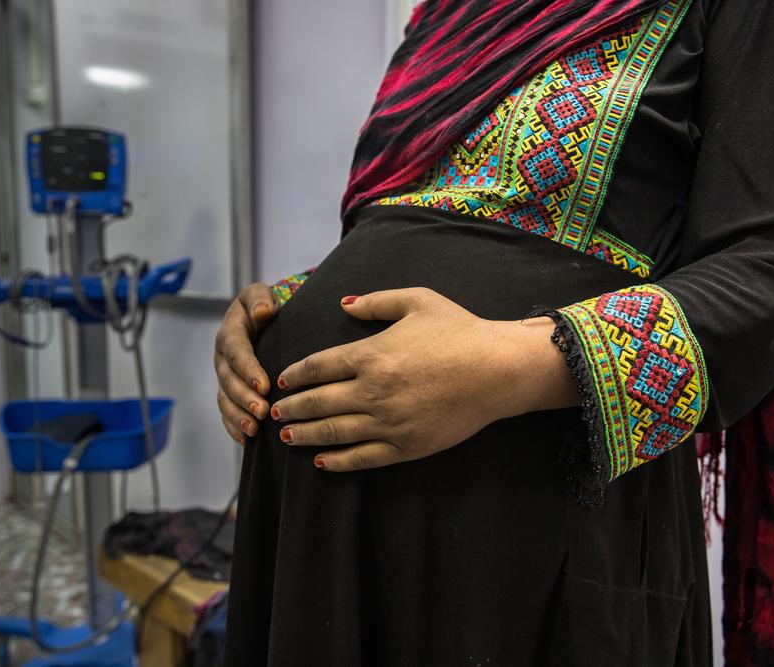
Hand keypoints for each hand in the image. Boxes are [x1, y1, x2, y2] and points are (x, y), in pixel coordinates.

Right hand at [214, 282, 279, 444]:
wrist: (259, 317)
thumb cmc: (263, 305)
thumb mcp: (261, 294)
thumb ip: (260, 299)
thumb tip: (262, 312)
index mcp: (230, 333)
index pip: (237, 352)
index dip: (248, 370)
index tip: (264, 386)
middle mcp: (223, 357)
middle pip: (229, 380)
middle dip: (244, 398)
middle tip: (263, 412)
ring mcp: (224, 376)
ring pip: (225, 399)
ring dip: (238, 415)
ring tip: (254, 430)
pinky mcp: (229, 390)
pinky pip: (226, 410)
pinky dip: (233, 426)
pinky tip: (244, 440)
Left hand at [269, 288, 577, 471]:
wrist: (499, 369)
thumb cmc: (460, 330)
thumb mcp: (417, 301)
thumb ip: (375, 302)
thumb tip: (343, 304)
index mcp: (371, 354)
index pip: (317, 367)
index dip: (295, 375)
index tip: (282, 381)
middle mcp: (372, 390)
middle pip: (317, 402)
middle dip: (291, 408)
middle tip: (274, 412)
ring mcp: (388, 421)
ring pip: (333, 433)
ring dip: (305, 436)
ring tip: (286, 436)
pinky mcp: (406, 446)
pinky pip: (363, 457)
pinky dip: (338, 462)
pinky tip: (321, 462)